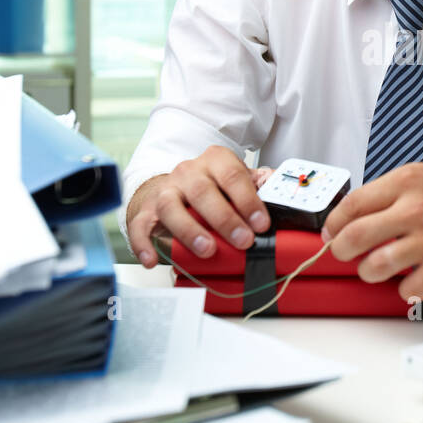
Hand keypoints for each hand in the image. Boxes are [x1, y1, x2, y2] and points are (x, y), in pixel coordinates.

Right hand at [126, 146, 274, 267]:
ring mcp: (165, 190)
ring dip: (189, 230)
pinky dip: (144, 244)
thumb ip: (260, 185)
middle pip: (203, 192)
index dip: (248, 200)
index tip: (261, 223)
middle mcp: (188, 172)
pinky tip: (153, 260)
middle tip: (243, 240)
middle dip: (225, 219)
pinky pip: (140, 226)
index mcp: (215, 161)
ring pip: (171, 206)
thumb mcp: (239, 180)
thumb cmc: (214, 186)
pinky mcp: (146, 211)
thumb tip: (281, 192)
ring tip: (207, 250)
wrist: (177, 185)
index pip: (233, 175)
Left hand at [320, 162, 422, 300]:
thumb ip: (395, 191)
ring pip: (375, 267)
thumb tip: (358, 213)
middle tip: (344, 254)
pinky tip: (412, 279)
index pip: (352, 204)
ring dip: (368, 272)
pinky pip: (408, 290)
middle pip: (354, 237)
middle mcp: (416, 208)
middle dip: (341, 250)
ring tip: (376, 268)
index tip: (332, 232)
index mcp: (408, 181)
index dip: (334, 223)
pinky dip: (404, 290)